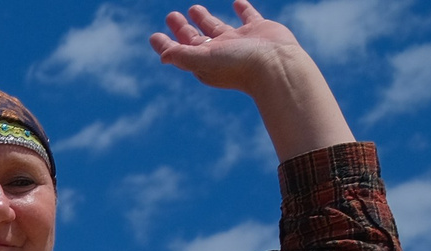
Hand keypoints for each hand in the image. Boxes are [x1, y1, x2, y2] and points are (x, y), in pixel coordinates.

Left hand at [151, 2, 299, 90]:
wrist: (277, 64)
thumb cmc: (239, 65)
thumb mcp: (204, 59)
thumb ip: (182, 56)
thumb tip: (163, 56)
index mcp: (204, 62)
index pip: (179, 52)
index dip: (166, 44)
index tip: (153, 36)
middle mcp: (220, 53)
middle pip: (195, 38)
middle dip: (182, 28)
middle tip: (171, 16)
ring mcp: (239, 41)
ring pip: (217, 27)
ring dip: (205, 18)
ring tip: (193, 8)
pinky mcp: (259, 30)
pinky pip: (248, 16)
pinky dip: (242, 9)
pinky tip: (237, 2)